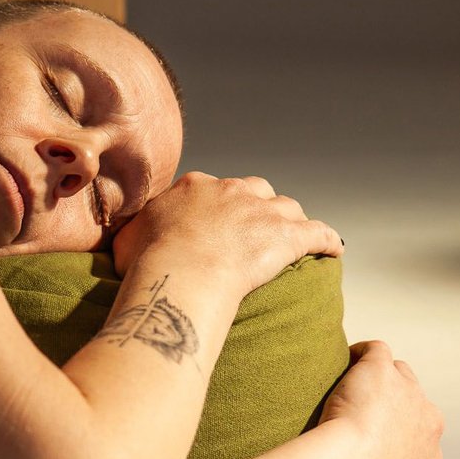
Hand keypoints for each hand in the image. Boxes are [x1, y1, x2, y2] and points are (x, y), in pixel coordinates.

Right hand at [111, 171, 343, 292]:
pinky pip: (316, 233)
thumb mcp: (126, 240)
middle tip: (252, 229)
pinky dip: (326, 239)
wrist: (181, 271)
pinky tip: (333, 249)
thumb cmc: (149, 262)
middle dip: (255, 206)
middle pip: (253, 190)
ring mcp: (261, 211)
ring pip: (285, 207)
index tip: (212, 222)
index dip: (214, 205)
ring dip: (289, 220)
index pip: (210, 188)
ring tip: (291, 235)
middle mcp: (231, 190)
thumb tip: (128, 239)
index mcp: (194, 187)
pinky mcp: (287, 236)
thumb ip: (134, 233)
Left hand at [320, 340, 443, 458]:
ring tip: (349, 386)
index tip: (373, 439)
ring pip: (398, 372)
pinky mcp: (381, 370)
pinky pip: (376, 351)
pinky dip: (360, 353)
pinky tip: (343, 361)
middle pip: (413, 401)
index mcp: (430, 453)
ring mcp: (407, 390)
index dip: (397, 434)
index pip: (419, 435)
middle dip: (393, 405)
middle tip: (360, 413)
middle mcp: (427, 418)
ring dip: (379, 378)